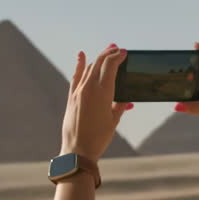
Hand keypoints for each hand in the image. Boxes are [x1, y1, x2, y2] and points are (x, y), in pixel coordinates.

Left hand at [61, 44, 130, 159]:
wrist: (78, 150)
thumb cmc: (99, 138)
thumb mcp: (114, 121)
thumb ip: (120, 106)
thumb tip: (127, 99)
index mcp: (103, 93)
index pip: (110, 66)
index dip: (118, 57)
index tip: (124, 53)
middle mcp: (89, 88)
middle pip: (99, 63)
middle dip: (109, 54)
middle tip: (117, 49)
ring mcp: (78, 92)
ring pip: (89, 68)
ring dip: (98, 58)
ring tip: (106, 51)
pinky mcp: (71, 97)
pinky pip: (76, 77)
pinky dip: (79, 65)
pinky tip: (81, 55)